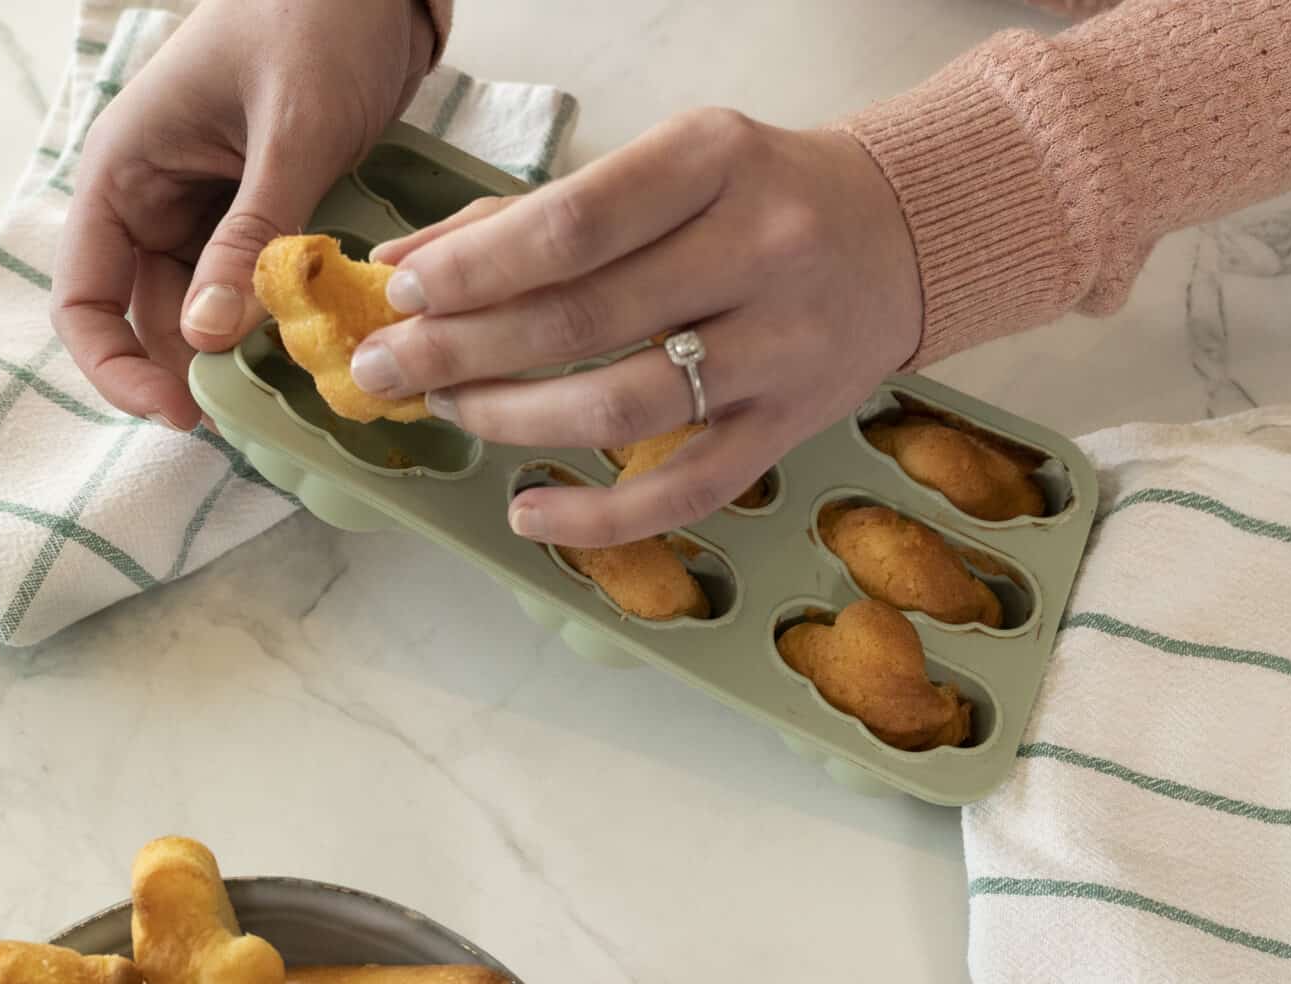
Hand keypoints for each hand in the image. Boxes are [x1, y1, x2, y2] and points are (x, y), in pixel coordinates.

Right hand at [52, 0, 435, 428]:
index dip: (117, 366)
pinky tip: (310, 347)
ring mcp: (203, 205)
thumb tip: (202, 338)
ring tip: (288, 388)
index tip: (178, 413)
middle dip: (188, 371)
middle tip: (252, 418)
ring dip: (236, 351)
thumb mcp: (290, 133)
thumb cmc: (318, 20)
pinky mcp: (255, 210)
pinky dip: (271, 318)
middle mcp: (153, 196)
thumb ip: (249, 236)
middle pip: (145, 316)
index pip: (84, 296)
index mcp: (125, 170)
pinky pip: (247, 283)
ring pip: (201, 308)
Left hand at [356, 110, 922, 546]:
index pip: (573, 224)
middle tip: (387, 366)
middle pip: (583, 317)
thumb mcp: (665, 168)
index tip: (403, 291)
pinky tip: (526, 510)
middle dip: (463, 348)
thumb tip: (407, 262)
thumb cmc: (756, 196)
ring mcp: (780, 350)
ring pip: (623, 407)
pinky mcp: (789, 429)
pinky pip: (683, 491)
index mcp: (715, 161)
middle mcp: (759, 251)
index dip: (475, 268)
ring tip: (449, 410)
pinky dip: (596, 515)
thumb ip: (537, 213)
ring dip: (512, 419)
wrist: (903, 236)